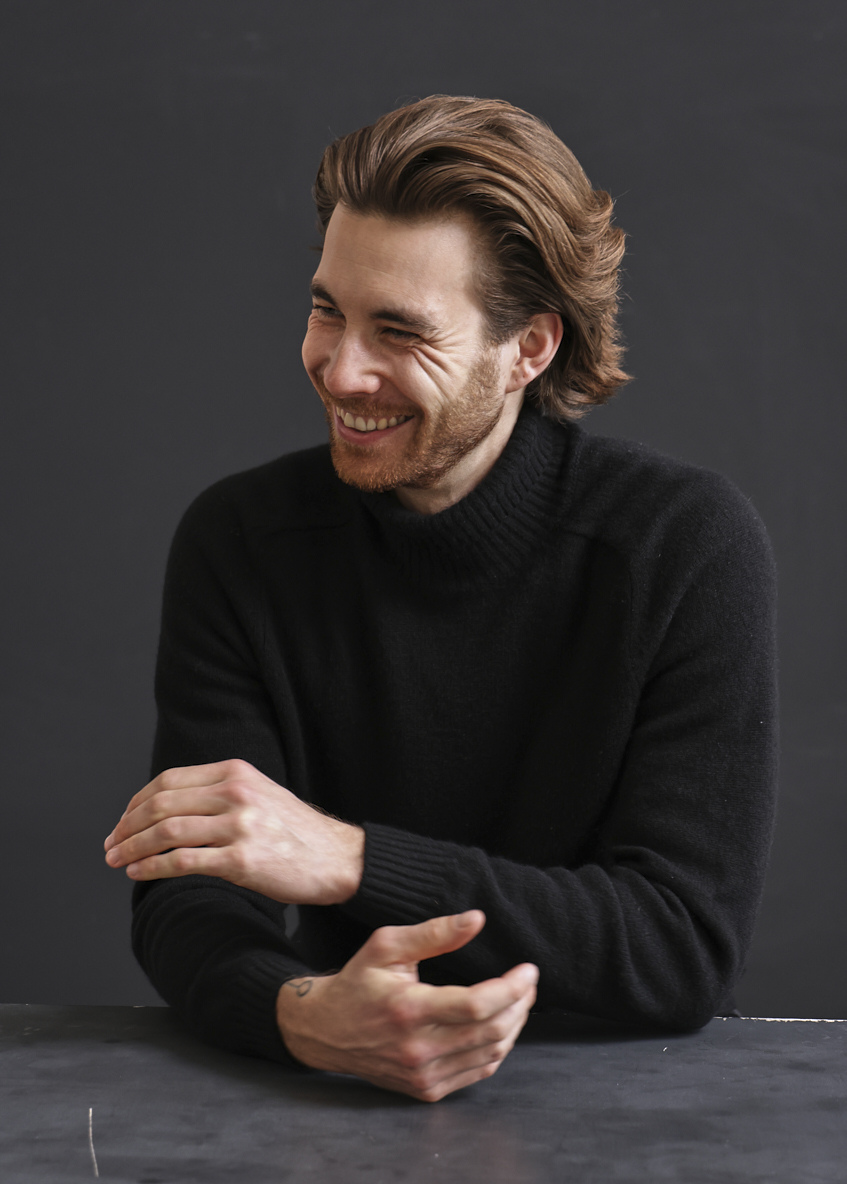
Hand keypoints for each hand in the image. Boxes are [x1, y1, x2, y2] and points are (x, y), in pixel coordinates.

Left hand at [103, 759, 363, 904]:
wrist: (338, 858)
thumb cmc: (296, 832)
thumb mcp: (259, 793)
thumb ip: (220, 793)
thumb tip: (168, 807)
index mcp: (236, 772)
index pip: (169, 780)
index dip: (137, 802)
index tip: (122, 821)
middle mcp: (236, 793)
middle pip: (162, 804)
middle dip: (127, 826)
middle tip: (111, 844)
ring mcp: (239, 825)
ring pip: (167, 831)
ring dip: (133, 847)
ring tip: (118, 860)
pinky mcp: (242, 860)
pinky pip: (182, 861)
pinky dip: (152, 868)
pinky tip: (139, 873)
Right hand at [276, 910, 537, 1101]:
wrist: (326, 1031)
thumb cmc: (358, 982)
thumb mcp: (386, 945)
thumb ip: (434, 932)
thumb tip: (477, 919)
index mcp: (409, 1009)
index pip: (478, 1005)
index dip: (512, 987)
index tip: (529, 970)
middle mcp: (418, 1048)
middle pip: (491, 1031)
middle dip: (520, 1004)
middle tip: (528, 982)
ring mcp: (423, 1074)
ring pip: (490, 1054)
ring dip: (514, 1026)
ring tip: (519, 1000)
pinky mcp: (426, 1089)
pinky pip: (477, 1072)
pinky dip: (497, 1048)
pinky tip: (499, 1025)